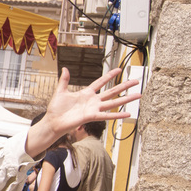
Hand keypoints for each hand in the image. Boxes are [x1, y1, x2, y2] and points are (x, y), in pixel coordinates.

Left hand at [26, 67, 140, 157]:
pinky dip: (117, 115)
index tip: (119, 70)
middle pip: (112, 91)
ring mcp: (94, 109)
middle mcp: (92, 101)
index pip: (101, 82)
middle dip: (124, 86)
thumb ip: (64, 80)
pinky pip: (107, 115)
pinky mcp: (91, 117)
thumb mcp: (60, 91)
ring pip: (113, 102)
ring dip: (126, 99)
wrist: (53, 121)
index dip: (110, 76)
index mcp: (86, 93)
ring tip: (138, 95)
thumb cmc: (56, 109)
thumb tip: (65, 68)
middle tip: (135, 81)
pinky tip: (127, 113)